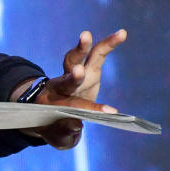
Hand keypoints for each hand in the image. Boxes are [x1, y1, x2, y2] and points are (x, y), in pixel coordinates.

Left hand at [17, 29, 126, 149]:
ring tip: (85, 35)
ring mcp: (73, 75)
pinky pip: (97, 53)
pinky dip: (108, 43)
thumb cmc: (54, 127)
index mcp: (52, 105)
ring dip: (81, 48)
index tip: (110, 113)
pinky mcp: (87, 68)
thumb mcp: (58, 136)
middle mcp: (61, 86)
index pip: (71, 106)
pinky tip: (122, 33)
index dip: (89, 109)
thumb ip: (65, 132)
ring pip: (75, 59)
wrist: (48, 110)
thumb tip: (77, 125)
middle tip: (78, 72)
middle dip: (73, 77)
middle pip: (65, 79)